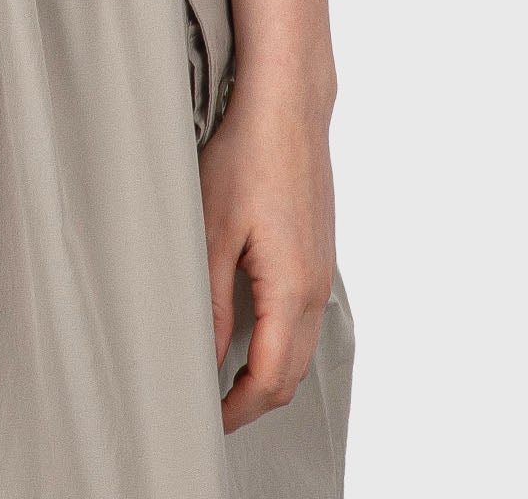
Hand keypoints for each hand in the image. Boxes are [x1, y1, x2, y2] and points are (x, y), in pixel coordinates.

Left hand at [197, 72, 336, 434]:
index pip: (271, 379)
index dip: (238, 410)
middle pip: (293, 374)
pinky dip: (281, 343)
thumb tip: (204, 358)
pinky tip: (248, 333)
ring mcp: (322, 271)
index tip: (205, 420)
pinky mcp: (318, 253)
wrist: (286, 108)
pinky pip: (306, 319)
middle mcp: (316, 288)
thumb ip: (208, 303)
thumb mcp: (210, 232)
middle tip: (210, 409)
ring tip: (222, 378)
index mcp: (291, 289)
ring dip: (268, 373)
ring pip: (302, 348)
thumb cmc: (246, 157)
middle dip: (254, 402)